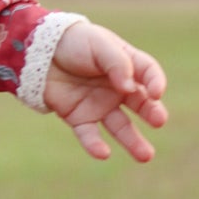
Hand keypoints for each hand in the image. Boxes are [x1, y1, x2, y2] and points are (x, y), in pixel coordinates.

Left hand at [44, 19, 168, 161]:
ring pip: (121, 127)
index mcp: (127, 65)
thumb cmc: (73, 41)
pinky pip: (89, 134)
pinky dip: (95, 145)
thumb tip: (130, 88)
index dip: (155, 82)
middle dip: (152, 113)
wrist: (39, 50)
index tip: (155, 92)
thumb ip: (117, 63)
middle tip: (159, 120)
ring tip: (145, 156)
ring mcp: (99, 104)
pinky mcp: (79, 117)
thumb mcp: (98, 44)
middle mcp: (117, 88)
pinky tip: (103, 153)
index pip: (148, 74)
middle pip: (141, 104)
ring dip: (133, 141)